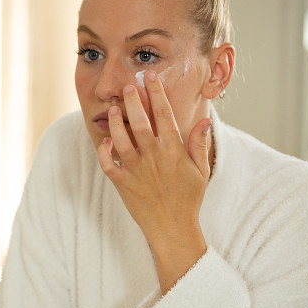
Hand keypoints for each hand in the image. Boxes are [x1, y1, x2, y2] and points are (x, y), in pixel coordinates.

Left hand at [96, 70, 211, 293]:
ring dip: (116, 123)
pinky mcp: (122, 184)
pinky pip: (108, 164)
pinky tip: (105, 141)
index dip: (157, 93)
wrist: (172, 229)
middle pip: (140, 122)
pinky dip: (104, 151)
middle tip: (128, 85)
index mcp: (173, 151)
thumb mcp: (200, 171)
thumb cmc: (188, 200)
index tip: (151, 77)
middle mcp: (153, 157)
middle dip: (133, 101)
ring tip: (113, 109)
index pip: (164, 115)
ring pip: (121, 140)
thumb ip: (198, 144)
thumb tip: (204, 121)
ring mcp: (135, 170)